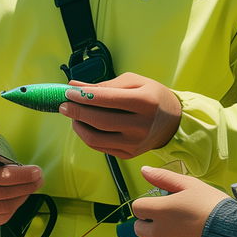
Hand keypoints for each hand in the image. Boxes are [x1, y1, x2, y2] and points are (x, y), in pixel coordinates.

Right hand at [0, 152, 43, 228]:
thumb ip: (1, 158)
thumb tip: (27, 170)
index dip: (20, 175)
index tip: (36, 171)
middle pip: (2, 193)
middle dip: (26, 186)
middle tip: (39, 180)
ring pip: (3, 207)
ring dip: (23, 197)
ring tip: (32, 188)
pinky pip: (2, 218)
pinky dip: (16, 207)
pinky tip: (21, 197)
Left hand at [60, 72, 181, 158]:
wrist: (173, 122)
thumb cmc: (153, 97)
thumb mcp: (135, 82)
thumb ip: (105, 84)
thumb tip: (75, 86)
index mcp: (145, 102)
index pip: (108, 99)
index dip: (84, 96)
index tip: (69, 92)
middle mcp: (141, 126)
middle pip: (100, 121)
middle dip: (77, 112)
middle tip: (63, 105)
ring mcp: (135, 143)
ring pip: (96, 138)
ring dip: (78, 126)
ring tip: (73, 115)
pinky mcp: (129, 155)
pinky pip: (100, 147)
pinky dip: (87, 136)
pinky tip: (84, 125)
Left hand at [132, 166, 227, 236]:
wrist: (232, 234)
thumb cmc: (212, 206)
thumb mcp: (190, 185)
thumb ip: (163, 177)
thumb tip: (144, 170)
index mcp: (160, 210)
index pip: (136, 207)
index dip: (147, 203)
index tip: (160, 202)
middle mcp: (158, 231)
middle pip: (139, 228)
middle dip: (149, 221)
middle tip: (170, 216)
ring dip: (163, 234)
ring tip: (186, 226)